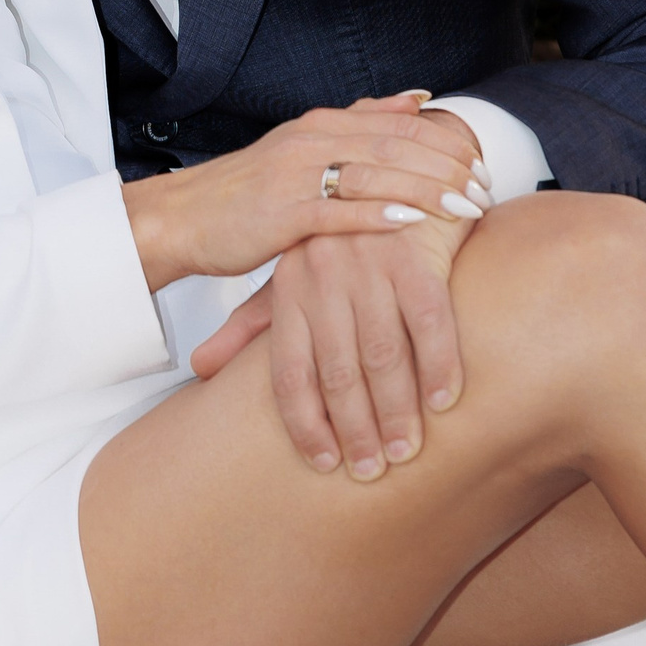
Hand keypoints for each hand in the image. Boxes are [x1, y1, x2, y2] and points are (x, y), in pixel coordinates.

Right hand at [122, 93, 488, 291]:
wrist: (185, 216)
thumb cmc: (248, 192)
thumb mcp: (304, 146)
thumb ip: (361, 121)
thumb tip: (416, 97)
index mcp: (321, 125)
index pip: (397, 124)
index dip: (444, 142)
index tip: (482, 163)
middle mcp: (311, 141)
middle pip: (394, 145)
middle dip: (446, 166)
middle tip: (486, 188)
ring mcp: (296, 175)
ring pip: (374, 174)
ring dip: (425, 190)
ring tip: (465, 207)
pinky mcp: (282, 213)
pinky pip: (337, 211)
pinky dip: (376, 214)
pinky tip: (409, 222)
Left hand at [189, 106, 487, 476]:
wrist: (399, 176)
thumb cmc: (344, 243)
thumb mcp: (290, 278)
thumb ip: (249, 324)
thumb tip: (201, 368)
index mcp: (290, 287)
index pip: (288, 370)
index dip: (305, 422)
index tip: (324, 463)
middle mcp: (325, 277)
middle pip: (338, 370)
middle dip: (355, 428)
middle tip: (371, 469)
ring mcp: (371, 265)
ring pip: (383, 354)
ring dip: (397, 409)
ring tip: (405, 451)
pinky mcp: (416, 256)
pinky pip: (429, 322)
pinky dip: (438, 365)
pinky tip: (444, 401)